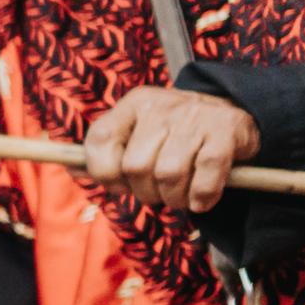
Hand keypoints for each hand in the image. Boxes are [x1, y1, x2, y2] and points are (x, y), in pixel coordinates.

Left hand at [84, 85, 259, 214]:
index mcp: (133, 105)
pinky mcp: (226, 130)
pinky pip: (206, 175)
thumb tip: (70, 170)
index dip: (105, 174)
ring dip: (174, 199)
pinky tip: (202, 199)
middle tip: (157, 193)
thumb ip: (104, 154)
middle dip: (144, 193)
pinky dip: (202, 196)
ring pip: (168, 174)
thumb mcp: (137, 134)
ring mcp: (196, 116)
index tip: (121, 184)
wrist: (233, 114)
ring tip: (180, 197)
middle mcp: (162, 106)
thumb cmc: (175, 135)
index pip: (99, 140)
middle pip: (135, 166)